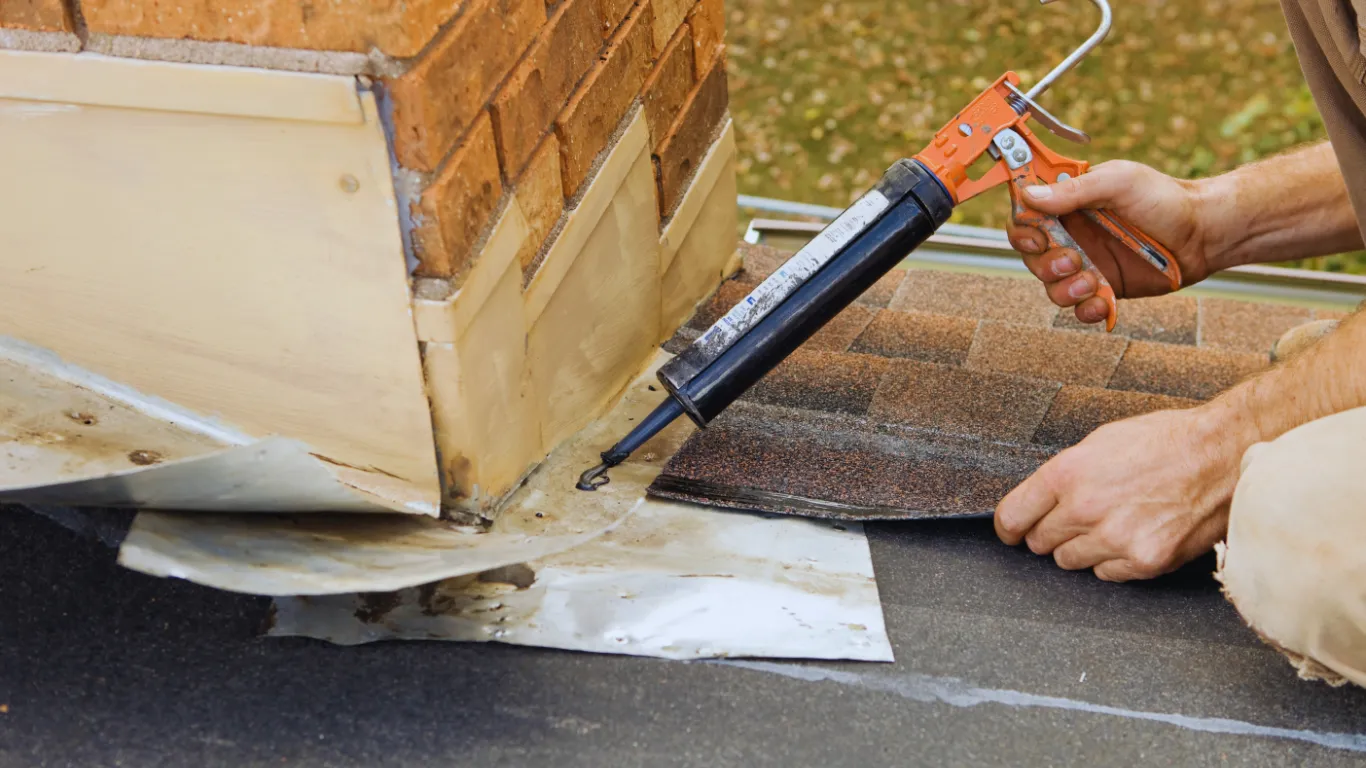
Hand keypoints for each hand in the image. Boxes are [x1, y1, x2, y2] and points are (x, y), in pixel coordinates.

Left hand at [994, 405, 1248, 580]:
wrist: (1223, 455)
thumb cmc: (1165, 441)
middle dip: (1050, 533)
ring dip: (1082, 548)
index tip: (1012, 532)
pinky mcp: (1145, 561)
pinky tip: (1134, 535)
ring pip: (1070, 562)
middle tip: (1073, 520)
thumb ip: (1065, 475)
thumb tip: (1038, 500)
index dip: (1009, 527)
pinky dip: (1114, 561)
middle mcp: (1085, 509)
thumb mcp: (1101, 442)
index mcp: (1068, 473)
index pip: (1012, 517)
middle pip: (1040, 543)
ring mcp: (1115, 538)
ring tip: (1111, 523)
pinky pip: (1106, 574)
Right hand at [1007, 161, 1215, 325]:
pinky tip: (1103, 302)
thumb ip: (1073, 191)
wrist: (1204, 233)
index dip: (1023, 230)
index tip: (1039, 236)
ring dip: (1065, 290)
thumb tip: (1028, 196)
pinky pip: (1079, 309)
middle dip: (1046, 264)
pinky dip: (1086, 310)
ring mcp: (1087, 264)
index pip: (1025, 217)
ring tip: (1092, 282)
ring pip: (1051, 287)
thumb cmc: (1165, 198)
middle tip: (1073, 260)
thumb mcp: (1118, 182)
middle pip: (1032, 257)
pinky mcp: (1104, 289)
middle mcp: (1072, 235)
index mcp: (1069, 205)